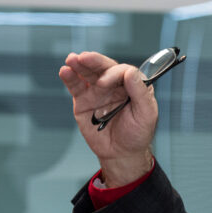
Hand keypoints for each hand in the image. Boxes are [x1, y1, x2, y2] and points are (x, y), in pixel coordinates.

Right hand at [59, 51, 158, 185]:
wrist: (121, 153)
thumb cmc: (137, 134)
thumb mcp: (146, 115)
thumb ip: (140, 92)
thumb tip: (131, 72)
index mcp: (132, 85)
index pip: (122, 71)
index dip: (113, 73)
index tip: (106, 82)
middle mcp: (114, 85)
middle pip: (103, 67)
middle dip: (94, 61)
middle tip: (84, 58)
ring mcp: (97, 91)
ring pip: (88, 73)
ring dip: (79, 65)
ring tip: (72, 60)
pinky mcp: (84, 100)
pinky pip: (76, 86)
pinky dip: (70, 78)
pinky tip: (65, 71)